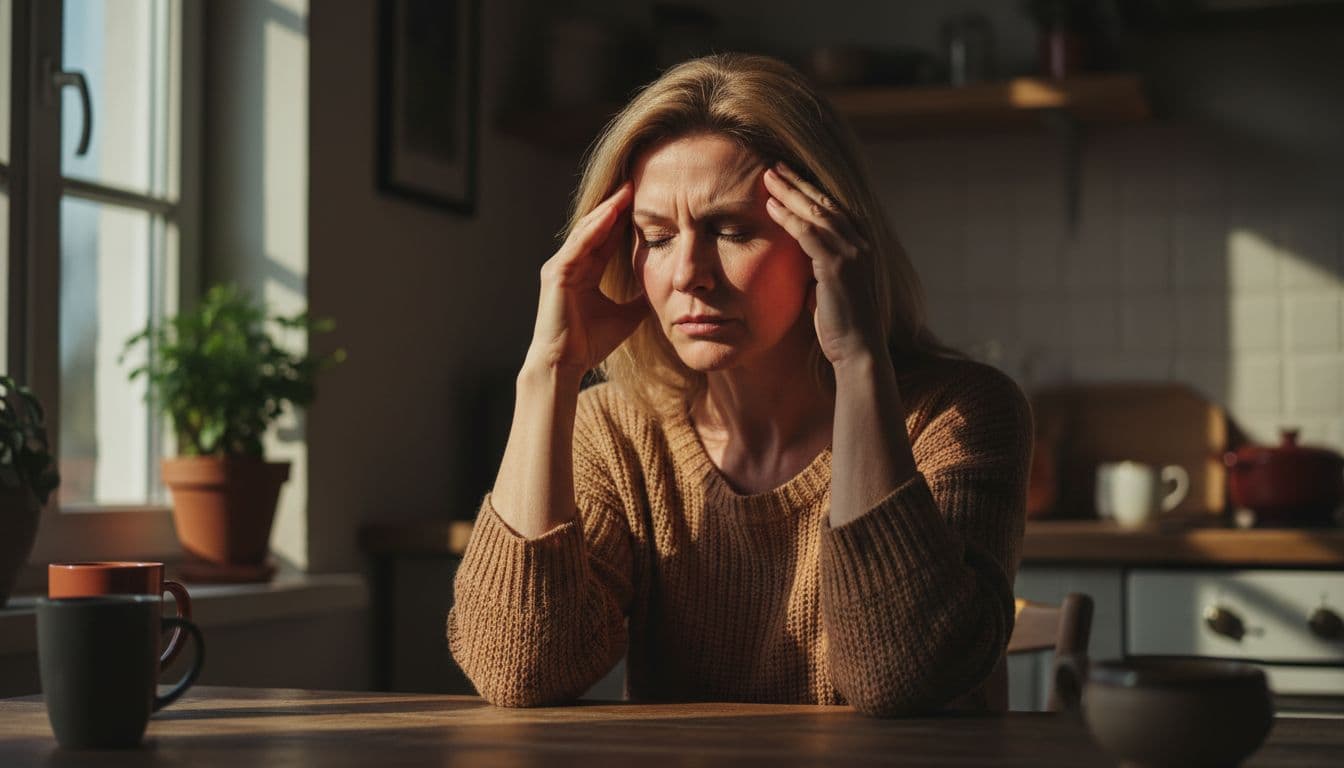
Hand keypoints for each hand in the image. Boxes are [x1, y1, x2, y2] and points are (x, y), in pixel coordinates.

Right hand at [527, 182, 648, 379]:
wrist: (565, 364)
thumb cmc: (589, 343)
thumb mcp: (626, 316)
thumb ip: (641, 300)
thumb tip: (666, 293)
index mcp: (586, 272)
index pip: (607, 237)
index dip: (625, 219)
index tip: (646, 200)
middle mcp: (571, 264)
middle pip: (597, 227)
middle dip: (617, 205)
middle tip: (637, 182)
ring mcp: (561, 267)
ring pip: (587, 230)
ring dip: (607, 209)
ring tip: (627, 189)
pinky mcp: (557, 274)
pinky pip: (579, 244)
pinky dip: (595, 228)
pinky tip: (611, 212)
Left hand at [763, 163, 883, 366]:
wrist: (859, 352)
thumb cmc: (842, 327)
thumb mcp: (831, 290)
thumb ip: (822, 269)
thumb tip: (805, 264)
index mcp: (862, 247)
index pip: (834, 209)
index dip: (810, 190)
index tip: (788, 176)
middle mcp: (862, 244)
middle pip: (826, 203)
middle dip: (799, 182)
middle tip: (775, 165)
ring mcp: (852, 254)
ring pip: (816, 212)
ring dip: (790, 192)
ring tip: (768, 176)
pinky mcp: (838, 267)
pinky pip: (809, 234)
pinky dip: (789, 218)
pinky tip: (770, 206)